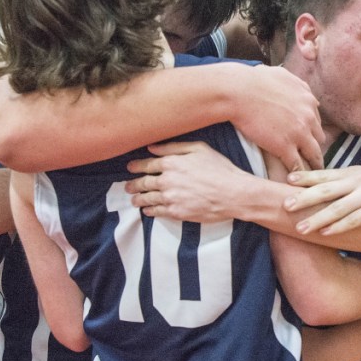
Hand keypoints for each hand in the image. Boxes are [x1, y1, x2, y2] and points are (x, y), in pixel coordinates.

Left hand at [125, 141, 246, 221]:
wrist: (233, 194)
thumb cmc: (219, 169)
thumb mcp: (199, 149)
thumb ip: (173, 147)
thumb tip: (152, 147)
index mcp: (171, 163)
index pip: (147, 164)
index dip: (136, 166)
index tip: (130, 168)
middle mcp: (167, 181)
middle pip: (144, 183)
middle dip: (133, 185)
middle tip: (127, 187)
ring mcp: (170, 198)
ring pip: (148, 199)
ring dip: (138, 199)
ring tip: (134, 201)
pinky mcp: (176, 212)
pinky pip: (157, 212)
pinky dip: (150, 211)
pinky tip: (147, 211)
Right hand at [228, 65, 323, 171]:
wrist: (239, 91)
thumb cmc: (253, 80)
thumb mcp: (280, 74)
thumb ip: (293, 82)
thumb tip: (297, 85)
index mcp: (307, 99)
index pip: (315, 118)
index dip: (310, 129)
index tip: (306, 136)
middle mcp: (308, 116)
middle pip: (318, 137)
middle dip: (313, 146)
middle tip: (311, 157)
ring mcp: (299, 133)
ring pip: (313, 154)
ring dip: (312, 165)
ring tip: (311, 176)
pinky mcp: (285, 147)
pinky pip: (297, 165)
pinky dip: (298, 174)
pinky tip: (295, 181)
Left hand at [285, 165, 360, 234]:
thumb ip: (352, 179)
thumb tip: (333, 183)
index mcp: (355, 173)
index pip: (325, 174)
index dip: (306, 176)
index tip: (287, 178)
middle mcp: (359, 183)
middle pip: (326, 190)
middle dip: (304, 198)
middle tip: (284, 204)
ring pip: (337, 208)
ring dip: (317, 219)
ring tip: (300, 228)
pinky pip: (355, 220)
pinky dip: (340, 227)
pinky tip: (327, 233)